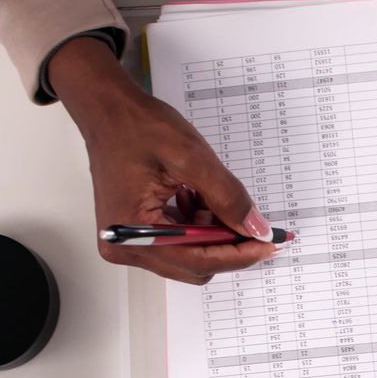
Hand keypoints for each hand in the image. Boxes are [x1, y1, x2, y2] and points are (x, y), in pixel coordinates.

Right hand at [47, 37, 279, 284]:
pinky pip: (175, 244)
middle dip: (224, 244)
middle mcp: (125, 246)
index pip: (196, 260)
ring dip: (208, 233)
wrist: (108, 112)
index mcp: (132, 231)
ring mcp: (126, 242)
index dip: (237, 255)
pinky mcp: (132, 234)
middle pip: (192, 265)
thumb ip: (227, 197)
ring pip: (187, 256)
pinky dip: (194, 227)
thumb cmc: (139, 127)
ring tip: (210, 196)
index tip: (268, 244)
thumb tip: (255, 228)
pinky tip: (194, 198)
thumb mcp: (192, 157)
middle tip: (250, 221)